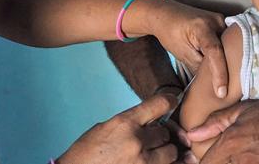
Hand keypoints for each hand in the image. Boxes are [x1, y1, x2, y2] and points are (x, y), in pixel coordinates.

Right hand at [59, 93, 178, 163]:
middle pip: (165, 132)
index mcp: (124, 123)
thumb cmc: (85, 154)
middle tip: (151, 140)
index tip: (173, 101)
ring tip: (150, 155)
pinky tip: (156, 162)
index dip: (169, 101)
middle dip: (160, 136)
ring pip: (170, 152)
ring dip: (164, 153)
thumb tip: (150, 122)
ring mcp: (142, 162)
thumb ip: (129, 124)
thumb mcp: (105, 129)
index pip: (158, 105)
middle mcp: (136, 141)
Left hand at [150, 0, 228, 98]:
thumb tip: (212, 83)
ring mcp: (221, 20)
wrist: (165, 14)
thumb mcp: (182, 53)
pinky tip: (230, 67)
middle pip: (228, 49)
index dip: (220, 73)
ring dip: (231, 62)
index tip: (221, 93)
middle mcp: (216, 21)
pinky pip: (228, 41)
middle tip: (229, 91)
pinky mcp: (222, 22)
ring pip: (231, 46)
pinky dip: (228, 54)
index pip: (215, 52)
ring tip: (232, 81)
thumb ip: (199, 67)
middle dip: (231, 70)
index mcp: (202, 27)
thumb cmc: (170, 33)